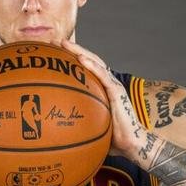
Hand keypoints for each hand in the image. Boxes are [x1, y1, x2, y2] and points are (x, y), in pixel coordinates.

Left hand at [58, 39, 145, 160]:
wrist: (131, 144)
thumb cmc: (112, 138)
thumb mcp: (90, 127)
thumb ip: (77, 122)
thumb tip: (54, 130)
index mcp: (101, 89)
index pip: (86, 68)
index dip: (72, 58)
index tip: (54, 52)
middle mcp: (107, 83)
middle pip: (89, 60)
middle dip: (73, 49)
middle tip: (55, 41)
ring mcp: (113, 86)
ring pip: (96, 62)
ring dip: (80, 51)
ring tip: (65, 44)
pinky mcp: (117, 91)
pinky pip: (103, 75)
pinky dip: (92, 66)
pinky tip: (81, 59)